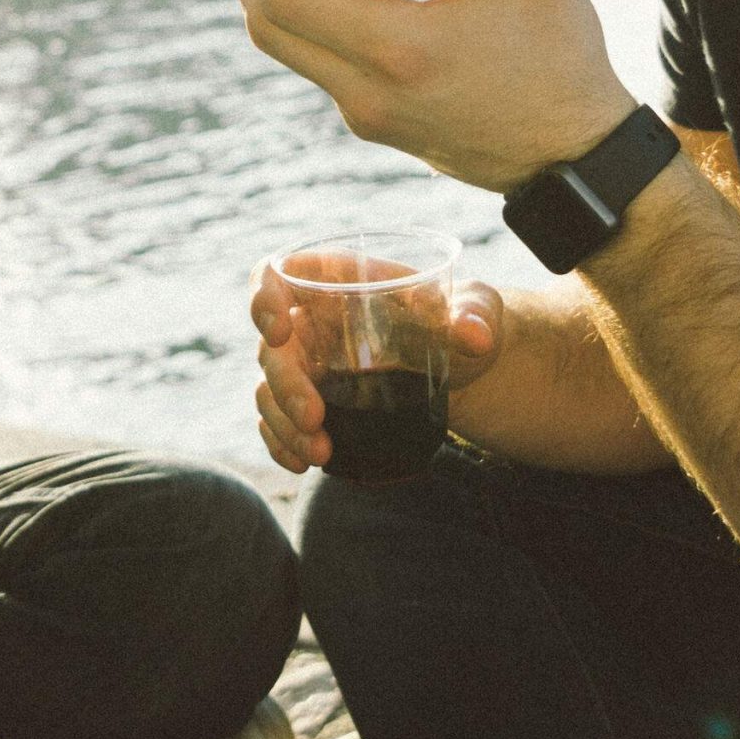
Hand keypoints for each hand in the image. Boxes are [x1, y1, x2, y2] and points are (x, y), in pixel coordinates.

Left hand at [228, 0, 636, 192]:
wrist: (576, 160)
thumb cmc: (562, 59)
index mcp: (398, 50)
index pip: (287, 1)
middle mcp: (367, 92)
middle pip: (270, 31)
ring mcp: (368, 117)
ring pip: (295, 53)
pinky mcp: (380, 127)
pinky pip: (326, 69)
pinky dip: (319, 24)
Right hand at [249, 259, 501, 474]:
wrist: (463, 368)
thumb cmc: (460, 321)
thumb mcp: (475, 310)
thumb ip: (475, 314)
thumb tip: (473, 336)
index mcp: (336, 282)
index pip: (276, 275)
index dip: (263, 299)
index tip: (280, 330)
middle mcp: (310, 321)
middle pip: (271, 347)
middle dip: (284, 386)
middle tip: (315, 419)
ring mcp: (307, 364)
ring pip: (268, 390)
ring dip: (284, 425)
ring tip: (320, 455)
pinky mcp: (311, 401)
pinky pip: (278, 421)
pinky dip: (282, 444)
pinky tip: (303, 464)